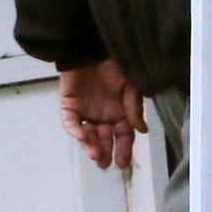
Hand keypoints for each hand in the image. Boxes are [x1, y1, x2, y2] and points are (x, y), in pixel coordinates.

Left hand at [57, 58, 141, 174]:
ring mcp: (85, 112)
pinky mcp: (69, 106)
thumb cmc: (114, 64)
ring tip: (96, 154)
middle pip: (104, 139)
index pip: (122, 136)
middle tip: (105, 164)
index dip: (123, 150)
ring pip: (87, 135)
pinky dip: (75, 130)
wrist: (91, 47)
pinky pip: (71, 122)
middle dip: (105, 153)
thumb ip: (134, 108)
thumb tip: (142, 130)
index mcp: (119, 113)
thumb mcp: (131, 86)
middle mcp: (102, 116)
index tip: (123, 164)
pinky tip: (83, 136)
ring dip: (91, 145)